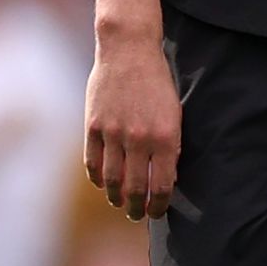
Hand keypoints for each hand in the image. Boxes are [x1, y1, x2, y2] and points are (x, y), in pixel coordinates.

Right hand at [81, 25, 180, 220]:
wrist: (129, 50)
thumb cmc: (157, 82)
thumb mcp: (174, 113)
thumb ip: (170, 147)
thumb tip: (164, 180)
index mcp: (166, 137)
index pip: (162, 186)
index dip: (159, 206)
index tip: (157, 212)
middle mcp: (140, 139)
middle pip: (136, 189)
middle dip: (137, 208)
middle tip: (137, 215)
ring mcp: (113, 133)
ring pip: (112, 180)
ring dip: (116, 197)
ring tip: (119, 202)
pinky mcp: (93, 125)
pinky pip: (92, 162)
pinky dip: (96, 178)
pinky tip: (102, 183)